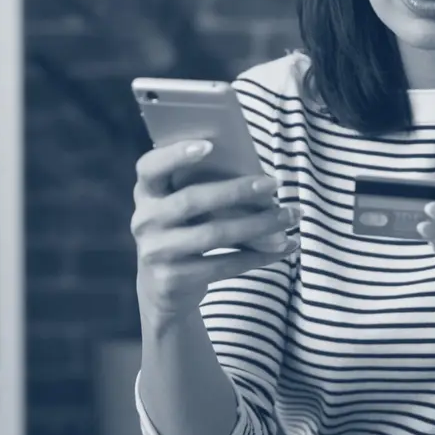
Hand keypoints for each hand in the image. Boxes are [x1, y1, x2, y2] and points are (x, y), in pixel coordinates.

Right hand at [131, 139, 296, 326]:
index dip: (176, 155)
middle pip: (192, 200)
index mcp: (146, 194)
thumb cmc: (182, 233)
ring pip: (214, 234)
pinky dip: (259, 255)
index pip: (150, 167)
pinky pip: (224, 265)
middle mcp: (144, 221)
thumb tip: (258, 180)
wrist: (162, 289)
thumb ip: (200, 190)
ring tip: (290, 216)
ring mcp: (156, 252)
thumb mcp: (179, 209)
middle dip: (237, 191)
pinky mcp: (172, 280)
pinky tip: (283, 246)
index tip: (210, 145)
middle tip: (273, 185)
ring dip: (259, 224)